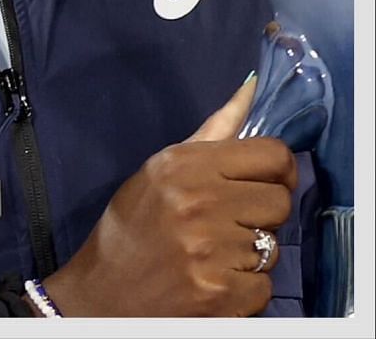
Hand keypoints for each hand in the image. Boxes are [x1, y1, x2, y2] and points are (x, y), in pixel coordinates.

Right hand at [40, 76, 294, 315]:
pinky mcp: (221, 291)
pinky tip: (211, 281)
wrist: (102, 294)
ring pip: (273, 246)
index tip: (262, 184)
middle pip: (279, 201)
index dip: (277, 171)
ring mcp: (210, 249)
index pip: (273, 155)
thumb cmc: (131, 228)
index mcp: (184, 165)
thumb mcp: (160, 171)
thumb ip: (212, 134)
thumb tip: (250, 87)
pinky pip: (264, 285)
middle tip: (225, 226)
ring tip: (210, 256)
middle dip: (260, 216)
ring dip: (249, 255)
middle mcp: (199, 202)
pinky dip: (244, 289)